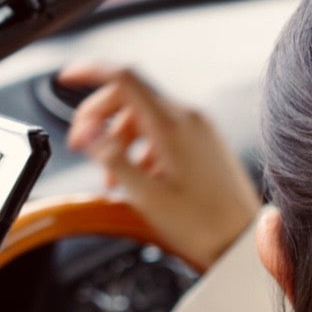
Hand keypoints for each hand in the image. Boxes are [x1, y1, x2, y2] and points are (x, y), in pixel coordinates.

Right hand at [59, 63, 261, 270]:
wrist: (244, 240)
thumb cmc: (203, 225)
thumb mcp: (147, 196)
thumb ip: (113, 159)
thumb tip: (87, 132)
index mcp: (171, 125)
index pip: (123, 77)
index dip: (90, 72)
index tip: (67, 78)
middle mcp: (188, 118)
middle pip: (130, 95)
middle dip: (99, 117)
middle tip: (82, 145)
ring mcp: (200, 128)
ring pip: (145, 115)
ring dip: (120, 138)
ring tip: (112, 177)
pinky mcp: (206, 141)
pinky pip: (164, 130)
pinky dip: (142, 146)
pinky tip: (139, 177)